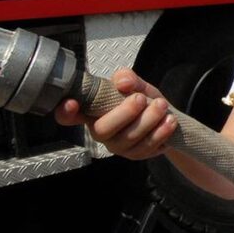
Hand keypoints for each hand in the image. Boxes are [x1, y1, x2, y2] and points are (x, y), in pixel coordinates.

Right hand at [54, 68, 175, 159]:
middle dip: (124, 113)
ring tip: (162, 106)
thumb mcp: (135, 84)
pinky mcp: (135, 155)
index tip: (72, 103)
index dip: (65, 112)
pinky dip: (160, 133)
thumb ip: (127, 78)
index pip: (69, 116)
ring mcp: (118, 146)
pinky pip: (146, 147)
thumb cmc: (142, 99)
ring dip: (148, 121)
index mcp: (92, 112)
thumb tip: (123, 82)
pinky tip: (169, 121)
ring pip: (129, 138)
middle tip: (141, 98)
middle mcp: (100, 131)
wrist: (165, 117)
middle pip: (103, 129)